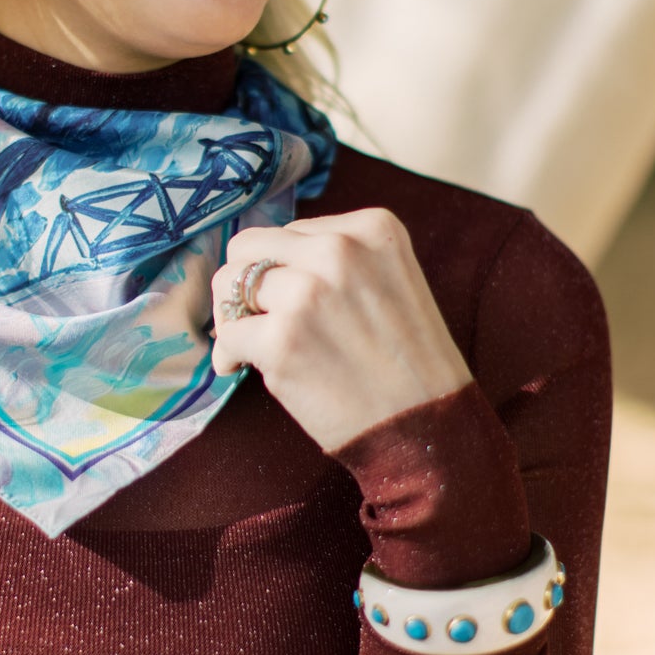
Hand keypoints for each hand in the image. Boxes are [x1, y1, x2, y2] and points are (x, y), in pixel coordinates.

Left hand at [210, 210, 470, 452]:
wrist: (427, 426)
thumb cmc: (408, 362)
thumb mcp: (390, 280)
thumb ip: (338, 260)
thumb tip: (263, 263)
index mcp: (371, 228)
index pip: (289, 231)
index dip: (281, 270)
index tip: (290, 302)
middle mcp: (338, 250)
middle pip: (248, 246)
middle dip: (243, 283)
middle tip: (254, 318)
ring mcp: (308, 293)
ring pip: (229, 283)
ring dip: (232, 316)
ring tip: (249, 344)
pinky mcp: (282, 340)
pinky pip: (227, 335)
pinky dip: (227, 355)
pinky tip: (242, 369)